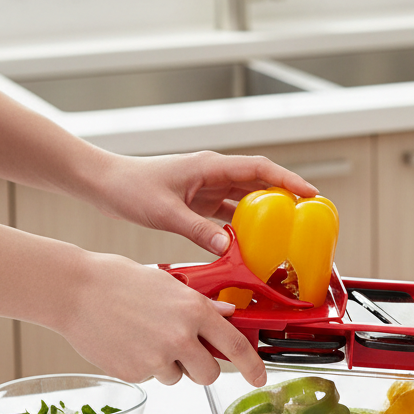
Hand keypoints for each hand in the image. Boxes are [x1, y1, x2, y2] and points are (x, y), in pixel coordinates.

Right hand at [59, 252, 267, 386]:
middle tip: (186, 351)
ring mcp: (156, 357)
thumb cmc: (121, 282)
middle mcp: (180, 337)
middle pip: (210, 373)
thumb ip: (203, 305)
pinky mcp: (133, 372)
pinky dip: (144, 366)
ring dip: (169, 364)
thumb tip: (229, 313)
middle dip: (203, 367)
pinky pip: (151, 377)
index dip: (252, 366)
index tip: (260, 377)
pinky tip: (129, 342)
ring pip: (178, 376)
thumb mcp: (172, 286)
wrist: (76, 291)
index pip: (236, 346)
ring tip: (146, 337)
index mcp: (195, 311)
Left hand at [88, 151, 316, 255]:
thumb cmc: (130, 187)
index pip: (260, 169)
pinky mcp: (199, 201)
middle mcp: (213, 174)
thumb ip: (197, 230)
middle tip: (308, 215)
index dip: (289, 180)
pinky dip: (243, 225)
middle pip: (260, 182)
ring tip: (286, 230)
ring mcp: (207, 187)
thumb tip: (228, 247)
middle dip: (286, 196)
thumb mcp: (165, 212)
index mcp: (211, 166)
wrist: (103, 184)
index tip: (310, 194)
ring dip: (266, 212)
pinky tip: (250, 241)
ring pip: (247, 198)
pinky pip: (229, 212)